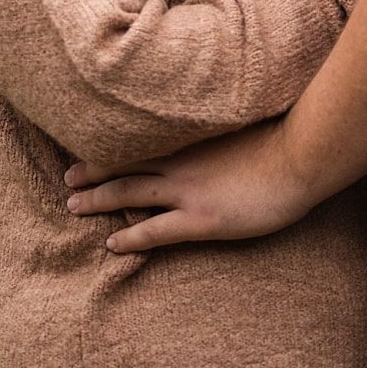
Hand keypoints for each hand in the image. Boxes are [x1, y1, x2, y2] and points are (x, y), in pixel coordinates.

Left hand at [62, 121, 317, 253]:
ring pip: (128, 194)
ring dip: (97, 201)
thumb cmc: (279, 137)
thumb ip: (214, 127)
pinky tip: (111, 245)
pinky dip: (130, 238)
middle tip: (66, 179)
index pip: (137, 140)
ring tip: (72, 207)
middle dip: (92, 173)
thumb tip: (206, 125)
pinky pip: (155, 231)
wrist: (300, 156)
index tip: (87, 147)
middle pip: (123, 165)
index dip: (109, 146)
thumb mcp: (239, 123)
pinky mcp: (201, 219)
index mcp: (188, 137)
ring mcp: (187, 190)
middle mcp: (179, 161)